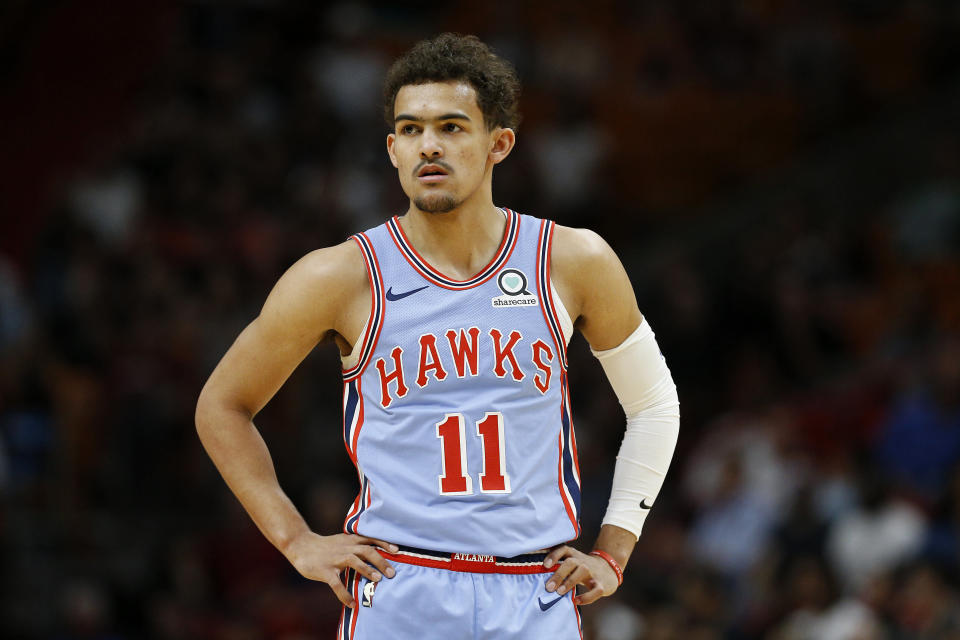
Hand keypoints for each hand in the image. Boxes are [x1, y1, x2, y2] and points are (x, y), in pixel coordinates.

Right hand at [283, 531, 397, 606]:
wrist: (301, 545)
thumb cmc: (326, 546)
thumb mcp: (343, 541)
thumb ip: (357, 546)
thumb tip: (377, 556)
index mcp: (350, 540)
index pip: (371, 539)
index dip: (384, 544)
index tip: (397, 551)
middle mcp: (345, 548)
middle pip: (366, 551)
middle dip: (381, 561)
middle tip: (392, 573)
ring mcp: (335, 559)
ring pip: (354, 561)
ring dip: (367, 570)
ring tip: (378, 580)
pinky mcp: (325, 571)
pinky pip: (336, 584)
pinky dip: (344, 594)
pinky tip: (352, 603)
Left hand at [543, 545, 619, 604]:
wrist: (609, 570)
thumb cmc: (583, 568)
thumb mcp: (573, 562)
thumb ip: (558, 565)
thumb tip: (535, 573)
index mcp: (574, 555)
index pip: (563, 550)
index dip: (554, 556)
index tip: (545, 566)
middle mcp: (583, 561)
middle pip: (570, 562)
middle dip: (559, 574)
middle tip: (549, 587)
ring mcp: (593, 572)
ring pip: (582, 572)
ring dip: (569, 582)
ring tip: (559, 593)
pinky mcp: (601, 584)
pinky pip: (595, 590)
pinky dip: (586, 597)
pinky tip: (576, 601)